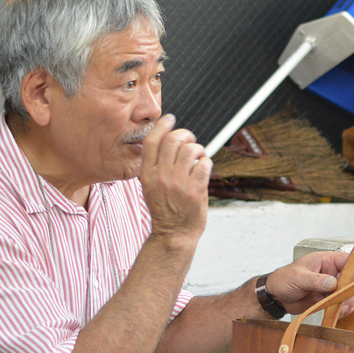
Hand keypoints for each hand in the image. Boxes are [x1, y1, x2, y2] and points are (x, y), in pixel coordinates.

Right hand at [140, 114, 208, 242]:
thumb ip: (156, 165)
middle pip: (173, 140)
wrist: (173, 234)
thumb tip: (169, 139)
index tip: (170, 118)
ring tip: (199, 157)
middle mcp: (161, 176)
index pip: (151, 141)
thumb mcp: (150, 186)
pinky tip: (204, 168)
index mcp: (147, 174)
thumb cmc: (164, 209)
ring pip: (191, 150)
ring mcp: (178, 183)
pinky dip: (207, 162)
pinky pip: (204, 164)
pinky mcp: (195, 190)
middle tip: (191, 141)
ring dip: (198, 149)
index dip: (162, 125)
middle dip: (186, 135)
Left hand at [266, 251, 353, 316]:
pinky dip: (342, 310)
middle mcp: (331, 272)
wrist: (276, 297)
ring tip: (340, 309)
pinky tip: (337, 313)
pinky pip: (341, 304)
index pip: (347, 260)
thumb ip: (315, 280)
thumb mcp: (298, 277)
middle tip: (345, 300)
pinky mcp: (328, 299)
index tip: (352, 280)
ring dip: (347, 302)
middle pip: (351, 279)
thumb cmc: (283, 279)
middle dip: (351, 290)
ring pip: (348, 293)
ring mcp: (331, 287)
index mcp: (325, 261)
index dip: (353, 268)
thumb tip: (332, 283)